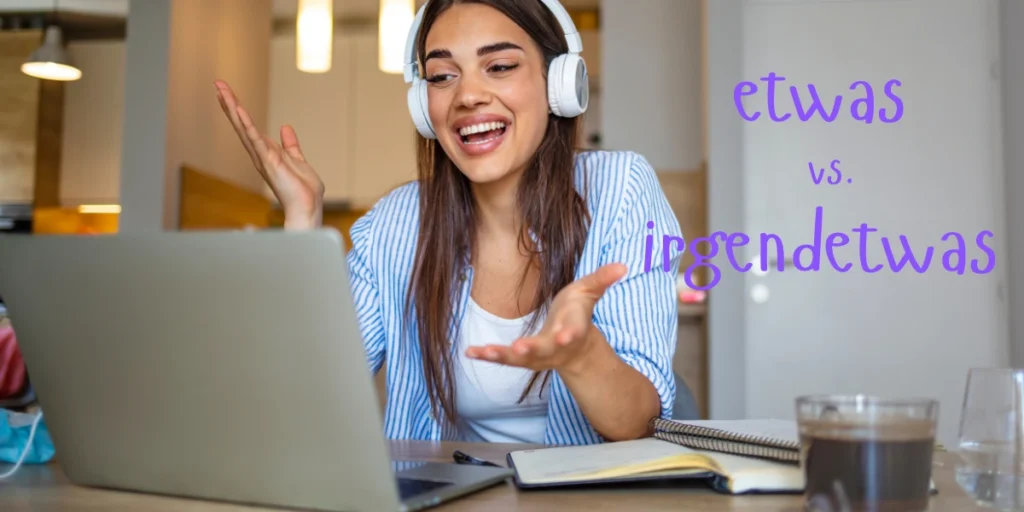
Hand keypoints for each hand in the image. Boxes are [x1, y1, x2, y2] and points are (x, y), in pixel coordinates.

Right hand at [214, 80, 324, 229]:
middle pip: (241, 124)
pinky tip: (239, 111)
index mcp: (266, 152)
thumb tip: (285, 127)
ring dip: (233, 108)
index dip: (238, 109)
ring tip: (222, 90)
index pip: (248, 126)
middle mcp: (260, 154)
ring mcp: (262, 157)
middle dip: (229, 104)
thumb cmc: (303, 190)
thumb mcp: (298, 160)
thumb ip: (290, 145)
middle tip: (218, 84)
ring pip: (244, 128)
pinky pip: (256, 139)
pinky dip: (247, 125)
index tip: (227, 93)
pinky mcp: (269, 161)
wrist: (308, 207)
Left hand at [465, 263, 626, 374]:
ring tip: (484, 351)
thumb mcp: (589, 292)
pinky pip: (503, 358)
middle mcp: (555, 346)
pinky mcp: (521, 357)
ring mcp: (537, 356)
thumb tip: (623, 265)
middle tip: (520, 348)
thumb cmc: (578, 314)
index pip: (574, 331)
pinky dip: (487, 356)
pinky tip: (469, 352)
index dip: (570, 333)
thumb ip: (602, 279)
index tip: (566, 335)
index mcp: (573, 328)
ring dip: (502, 356)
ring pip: (520, 359)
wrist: (574, 349)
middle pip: (544, 350)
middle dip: (533, 349)